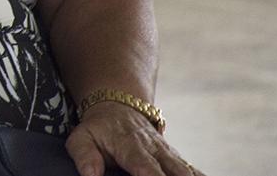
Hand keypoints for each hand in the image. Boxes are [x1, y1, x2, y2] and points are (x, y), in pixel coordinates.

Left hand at [66, 101, 204, 175]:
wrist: (118, 107)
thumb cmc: (98, 128)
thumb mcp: (82, 137)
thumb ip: (84, 156)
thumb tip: (90, 175)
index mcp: (131, 145)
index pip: (145, 167)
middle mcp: (155, 149)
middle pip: (175, 172)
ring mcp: (169, 154)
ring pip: (189, 172)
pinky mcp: (177, 159)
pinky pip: (194, 172)